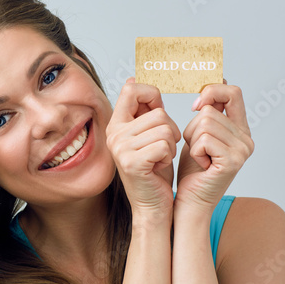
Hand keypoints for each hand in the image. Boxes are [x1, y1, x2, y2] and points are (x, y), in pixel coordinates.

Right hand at [106, 78, 181, 214]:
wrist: (152, 204)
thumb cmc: (154, 170)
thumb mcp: (147, 135)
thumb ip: (142, 110)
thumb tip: (133, 79)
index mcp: (116, 124)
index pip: (132, 89)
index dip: (152, 96)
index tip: (158, 112)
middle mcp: (114, 134)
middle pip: (158, 113)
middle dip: (169, 130)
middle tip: (162, 148)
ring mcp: (120, 148)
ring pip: (164, 129)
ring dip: (170, 145)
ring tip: (160, 158)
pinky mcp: (131, 162)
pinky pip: (164, 145)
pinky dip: (168, 156)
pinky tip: (158, 166)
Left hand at [175, 81, 253, 213]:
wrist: (190, 200)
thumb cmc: (193, 169)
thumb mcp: (199, 134)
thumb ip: (210, 111)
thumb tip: (218, 78)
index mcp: (240, 129)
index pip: (233, 92)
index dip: (212, 92)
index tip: (195, 106)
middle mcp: (246, 138)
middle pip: (211, 111)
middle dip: (193, 128)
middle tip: (198, 150)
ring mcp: (242, 150)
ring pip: (205, 123)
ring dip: (193, 141)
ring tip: (200, 158)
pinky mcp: (233, 161)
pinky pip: (204, 139)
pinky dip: (196, 151)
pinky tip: (202, 165)